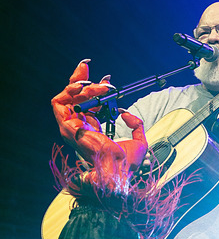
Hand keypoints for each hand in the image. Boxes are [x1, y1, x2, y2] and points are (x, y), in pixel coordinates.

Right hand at [51, 60, 147, 187]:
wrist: (120, 170)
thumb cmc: (126, 163)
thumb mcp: (138, 140)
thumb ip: (134, 124)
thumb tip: (126, 112)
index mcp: (92, 130)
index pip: (87, 105)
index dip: (94, 90)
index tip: (105, 81)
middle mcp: (79, 128)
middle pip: (72, 99)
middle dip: (79, 79)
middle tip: (87, 67)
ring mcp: (72, 128)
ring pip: (66, 98)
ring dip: (79, 85)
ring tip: (94, 83)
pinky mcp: (68, 128)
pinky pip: (60, 105)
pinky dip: (70, 92)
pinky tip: (85, 87)